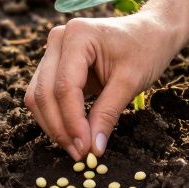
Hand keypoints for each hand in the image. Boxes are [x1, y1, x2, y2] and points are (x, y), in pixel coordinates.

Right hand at [25, 13, 180, 159]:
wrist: (151, 32)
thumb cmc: (145, 50)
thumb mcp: (130, 82)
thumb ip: (108, 114)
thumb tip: (93, 149)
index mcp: (77, 35)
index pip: (64, 87)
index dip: (72, 121)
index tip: (84, 148)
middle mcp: (58, 40)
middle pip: (44, 92)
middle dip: (59, 128)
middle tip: (79, 154)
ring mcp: (53, 50)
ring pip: (38, 96)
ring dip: (53, 125)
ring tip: (76, 148)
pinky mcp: (55, 64)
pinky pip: (45, 94)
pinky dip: (55, 117)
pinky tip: (72, 135)